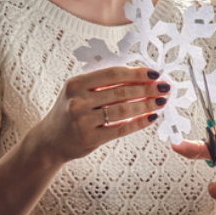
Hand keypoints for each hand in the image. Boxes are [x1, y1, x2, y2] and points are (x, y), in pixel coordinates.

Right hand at [29, 66, 168, 164]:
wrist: (49, 141)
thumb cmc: (70, 112)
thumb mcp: (78, 92)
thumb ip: (103, 83)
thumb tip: (140, 75)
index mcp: (76, 84)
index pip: (113, 74)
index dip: (137, 73)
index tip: (155, 73)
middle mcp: (78, 101)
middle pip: (122, 92)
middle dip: (148, 89)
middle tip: (165, 87)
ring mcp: (83, 121)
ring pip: (124, 110)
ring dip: (147, 105)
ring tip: (161, 101)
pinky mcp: (91, 138)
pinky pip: (121, 128)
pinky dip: (139, 123)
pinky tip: (152, 117)